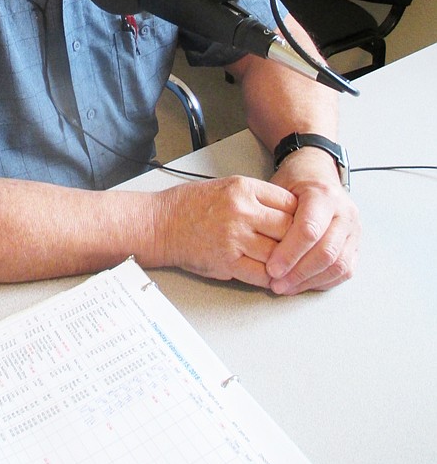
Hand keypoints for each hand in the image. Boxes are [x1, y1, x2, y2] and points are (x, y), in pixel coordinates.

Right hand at [155, 176, 296, 288]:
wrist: (161, 224)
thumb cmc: (190, 205)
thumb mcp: (227, 186)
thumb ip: (257, 197)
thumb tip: (288, 213)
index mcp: (243, 188)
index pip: (290, 203)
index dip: (300, 216)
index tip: (302, 225)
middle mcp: (242, 211)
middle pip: (289, 228)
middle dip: (297, 241)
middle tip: (300, 247)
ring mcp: (235, 238)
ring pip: (279, 254)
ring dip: (285, 262)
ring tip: (288, 264)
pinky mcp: (227, 262)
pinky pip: (261, 274)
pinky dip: (270, 277)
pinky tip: (272, 275)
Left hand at [266, 149, 360, 293]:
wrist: (317, 172)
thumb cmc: (294, 181)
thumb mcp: (279, 186)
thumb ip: (274, 213)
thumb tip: (261, 247)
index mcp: (324, 194)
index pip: (309, 230)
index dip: (289, 253)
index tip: (271, 268)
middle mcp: (345, 212)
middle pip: (326, 251)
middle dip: (299, 272)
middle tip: (276, 284)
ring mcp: (354, 229)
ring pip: (338, 265)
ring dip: (310, 281)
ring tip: (286, 288)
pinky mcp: (356, 243)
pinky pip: (345, 270)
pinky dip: (323, 281)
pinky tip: (302, 284)